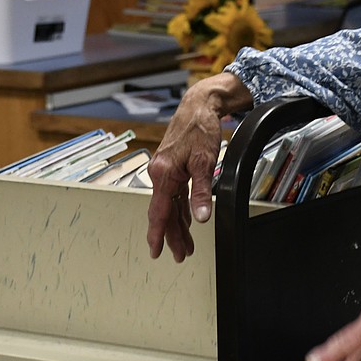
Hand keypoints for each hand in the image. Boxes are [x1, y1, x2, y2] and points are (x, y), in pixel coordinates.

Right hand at [146, 73, 251, 261]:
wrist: (198, 106)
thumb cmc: (199, 128)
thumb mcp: (204, 162)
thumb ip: (201, 192)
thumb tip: (201, 217)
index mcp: (163, 173)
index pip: (159, 211)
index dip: (158, 234)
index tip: (156, 251)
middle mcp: (159, 173)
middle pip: (164, 212)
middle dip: (172, 235)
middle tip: (180, 255)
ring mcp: (165, 170)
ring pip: (169, 205)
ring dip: (177, 224)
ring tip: (185, 244)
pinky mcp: (172, 167)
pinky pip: (174, 194)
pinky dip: (180, 209)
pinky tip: (187, 220)